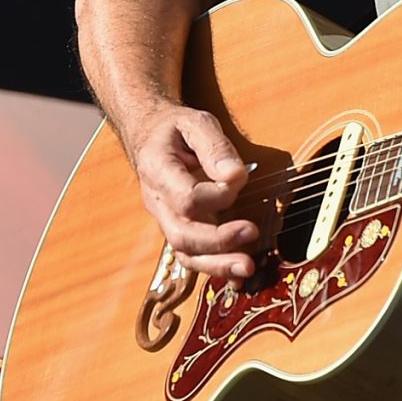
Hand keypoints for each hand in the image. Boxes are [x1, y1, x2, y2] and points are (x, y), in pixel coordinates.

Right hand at [125, 103, 263, 280]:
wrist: (150, 136)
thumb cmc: (175, 129)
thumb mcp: (195, 123)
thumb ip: (215, 147)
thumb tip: (235, 176)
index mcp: (157, 171)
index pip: (185, 197)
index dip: (216, 196)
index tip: (240, 179)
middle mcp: (157, 202)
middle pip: (182, 234)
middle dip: (218, 241)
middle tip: (251, 232)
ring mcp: (166, 220)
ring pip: (186, 253)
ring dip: (217, 265)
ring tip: (248, 267)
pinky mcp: (180, 229)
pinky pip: (193, 257)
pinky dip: (216, 269)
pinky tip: (239, 277)